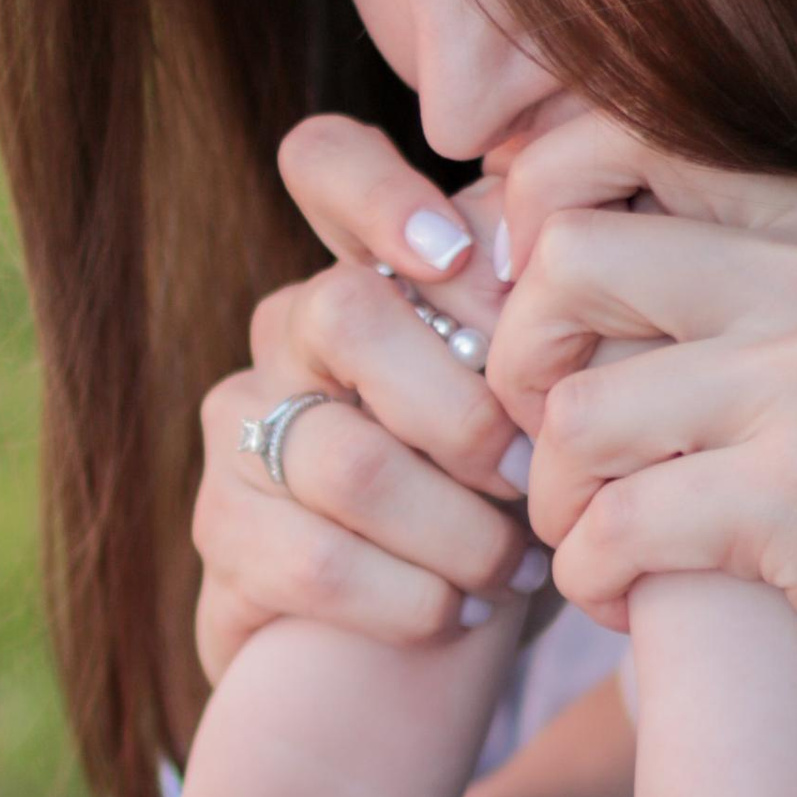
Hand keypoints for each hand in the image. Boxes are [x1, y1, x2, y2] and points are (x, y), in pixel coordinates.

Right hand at [191, 116, 538, 685]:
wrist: (444, 633)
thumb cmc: (514, 492)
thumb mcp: (548, 396)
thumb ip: (551, 317)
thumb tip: (575, 242)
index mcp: (369, 270)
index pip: (324, 162)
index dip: (379, 193)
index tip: (454, 253)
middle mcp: (285, 332)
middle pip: (345, 316)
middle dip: (465, 411)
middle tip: (532, 481)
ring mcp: (239, 431)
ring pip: (350, 462)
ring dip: (460, 532)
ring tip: (516, 571)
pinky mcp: (221, 536)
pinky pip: (319, 564)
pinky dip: (415, 599)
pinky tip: (461, 615)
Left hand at [486, 109, 796, 796]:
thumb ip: (716, 284)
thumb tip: (526, 231)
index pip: (612, 139)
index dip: (528, 226)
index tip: (539, 329)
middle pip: (565, 257)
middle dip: (513, 366)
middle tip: (541, 448)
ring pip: (572, 410)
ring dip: (549, 500)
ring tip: (589, 544)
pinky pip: (612, 525)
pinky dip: (591, 580)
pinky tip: (623, 603)